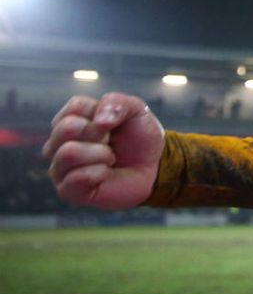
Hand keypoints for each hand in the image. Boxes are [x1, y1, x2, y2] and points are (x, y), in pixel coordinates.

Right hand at [42, 93, 164, 209]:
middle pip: (66, 128)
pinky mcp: (67, 190)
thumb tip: (100, 122)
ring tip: (109, 158)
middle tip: (110, 142)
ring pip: (68, 153)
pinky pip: (76, 178)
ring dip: (101, 154)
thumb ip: (117, 103)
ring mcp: (59, 166)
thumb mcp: (136, 110)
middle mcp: (58, 142)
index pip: (75, 107)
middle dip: (100, 134)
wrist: (152, 167)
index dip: (102, 114)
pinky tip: (105, 174)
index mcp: (70, 117)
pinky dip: (100, 173)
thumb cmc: (138, 137)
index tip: (113, 124)